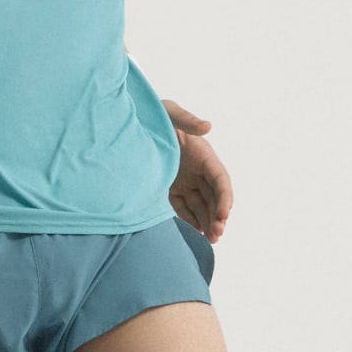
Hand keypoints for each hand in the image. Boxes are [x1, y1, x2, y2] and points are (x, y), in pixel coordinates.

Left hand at [163, 97, 231, 242]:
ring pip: (201, 205)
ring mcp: (184, 180)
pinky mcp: (170, 188)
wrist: (127, 123)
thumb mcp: (169, 112)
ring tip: (209, 240)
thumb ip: (186, 119)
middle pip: (214, 197)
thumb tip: (208, 126)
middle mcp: (196, 168)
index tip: (223, 215)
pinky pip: (184, 208)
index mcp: (202, 152)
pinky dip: (191, 220)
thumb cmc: (151, 113)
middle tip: (216, 235)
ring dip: (207, 222)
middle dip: (218, 216)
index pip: (220, 179)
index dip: (224, 198)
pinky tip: (194, 233)